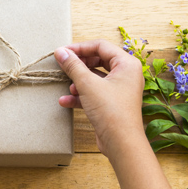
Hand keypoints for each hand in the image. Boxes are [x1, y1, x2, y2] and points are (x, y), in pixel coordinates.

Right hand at [54, 39, 144, 156]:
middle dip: (79, 66)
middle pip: (97, 61)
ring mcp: (119, 89)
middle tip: (63, 66)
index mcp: (126, 64)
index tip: (63, 52)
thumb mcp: (87, 84)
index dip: (80, 47)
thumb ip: (73, 66)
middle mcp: (126, 74)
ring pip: (95, 78)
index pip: (100, 46)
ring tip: (68, 87)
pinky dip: (81, 95)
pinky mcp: (112, 103)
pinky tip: (66, 101)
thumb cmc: (111, 111)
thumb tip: (60, 52)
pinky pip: (94, 92)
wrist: (121, 143)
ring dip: (78, 82)